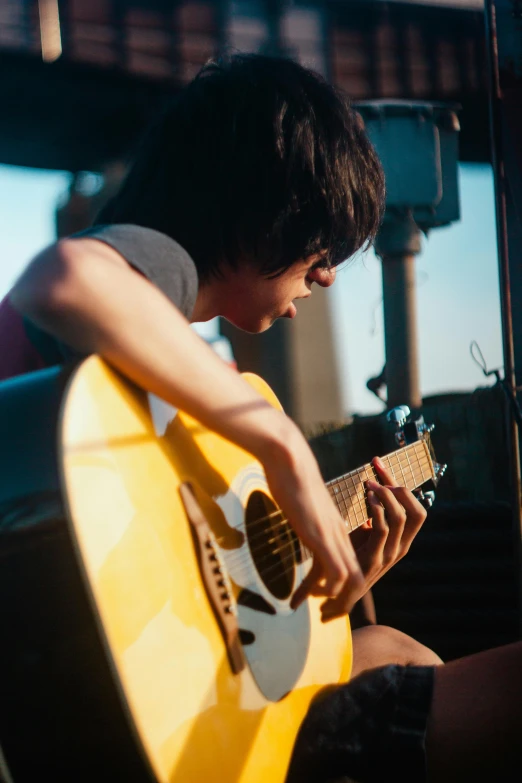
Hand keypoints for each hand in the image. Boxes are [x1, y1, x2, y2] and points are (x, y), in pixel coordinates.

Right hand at [261, 428, 365, 622]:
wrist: (290, 460)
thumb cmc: (292, 477)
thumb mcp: (305, 505)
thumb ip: (309, 519)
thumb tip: (302, 525)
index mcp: (337, 529)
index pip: (351, 565)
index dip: (343, 588)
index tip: (326, 603)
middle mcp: (340, 535)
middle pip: (358, 578)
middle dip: (345, 603)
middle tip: (327, 618)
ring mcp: (333, 536)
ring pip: (352, 579)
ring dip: (337, 601)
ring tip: (319, 613)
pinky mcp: (321, 536)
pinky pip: (335, 572)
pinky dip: (325, 590)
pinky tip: (306, 595)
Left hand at [349, 456, 427, 593]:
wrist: (340, 591)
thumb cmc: (351, 556)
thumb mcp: (366, 532)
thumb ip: (374, 514)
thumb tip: (373, 488)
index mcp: (403, 539)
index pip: (417, 508)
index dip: (402, 485)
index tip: (379, 466)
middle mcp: (402, 546)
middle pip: (416, 510)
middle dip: (398, 486)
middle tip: (376, 471)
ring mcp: (390, 554)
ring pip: (400, 516)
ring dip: (385, 495)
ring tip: (368, 484)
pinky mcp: (374, 559)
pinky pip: (382, 528)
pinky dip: (376, 509)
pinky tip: (366, 498)